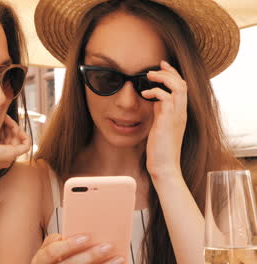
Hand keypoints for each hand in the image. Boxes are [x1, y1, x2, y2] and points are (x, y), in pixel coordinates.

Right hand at [31, 234, 124, 263]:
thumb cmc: (51, 259)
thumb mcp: (48, 249)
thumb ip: (57, 241)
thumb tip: (78, 231)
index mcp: (41, 259)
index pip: (52, 252)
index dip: (68, 245)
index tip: (86, 237)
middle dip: (90, 255)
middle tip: (108, 246)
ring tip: (119, 257)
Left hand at [141, 60, 186, 180]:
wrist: (164, 166)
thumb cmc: (160, 149)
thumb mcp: (160, 125)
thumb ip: (160, 112)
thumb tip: (154, 100)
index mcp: (180, 113)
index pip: (182, 87)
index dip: (173, 74)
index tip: (162, 66)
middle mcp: (181, 112)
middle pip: (182, 83)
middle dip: (168, 71)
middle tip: (155, 67)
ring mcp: (176, 116)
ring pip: (178, 87)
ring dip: (163, 77)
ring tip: (149, 75)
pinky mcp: (168, 121)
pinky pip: (166, 98)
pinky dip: (155, 91)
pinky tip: (145, 94)